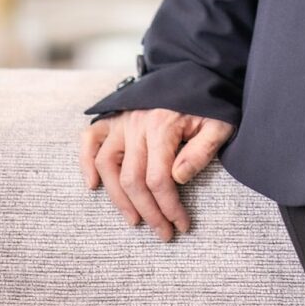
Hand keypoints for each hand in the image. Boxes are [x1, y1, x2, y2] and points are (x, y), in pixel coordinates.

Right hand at [79, 110, 235, 240]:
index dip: (169, 207)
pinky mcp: (114, 118)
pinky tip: (93, 186)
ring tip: (135, 220)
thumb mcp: (219, 124)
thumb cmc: (210, 103)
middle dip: (148, 212)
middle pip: (133, 179)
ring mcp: (122, 120)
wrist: (198, 73)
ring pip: (107, 166)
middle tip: (163, 232)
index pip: (159, 179)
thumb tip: (177, 178)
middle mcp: (137, 123)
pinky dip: (86, 162)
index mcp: (162, 125)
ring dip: (118, 199)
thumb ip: (202, 151)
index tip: (181, 225)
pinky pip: (90, 140)